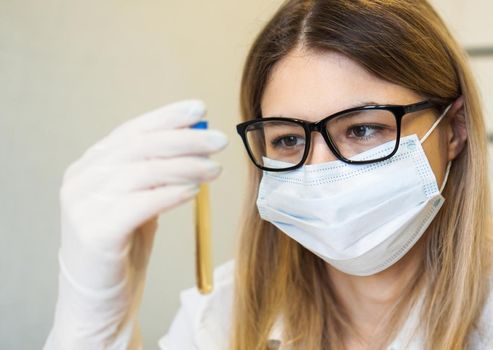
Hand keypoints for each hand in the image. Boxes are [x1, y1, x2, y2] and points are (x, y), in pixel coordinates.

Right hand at [58, 99, 227, 295]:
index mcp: (90, 166)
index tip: (200, 109)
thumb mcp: (139, 202)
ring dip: (186, 166)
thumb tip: (196, 141)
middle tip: (219, 140)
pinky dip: (170, 193)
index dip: (167, 117)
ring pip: (143, 173)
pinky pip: (139, 204)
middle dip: (184, 139)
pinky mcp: (94, 233)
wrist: (98, 302)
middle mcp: (81, 180)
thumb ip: (157, 173)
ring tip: (215, 168)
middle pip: (139, 147)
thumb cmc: (123, 248)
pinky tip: (194, 190)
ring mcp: (83, 205)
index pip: (132, 131)